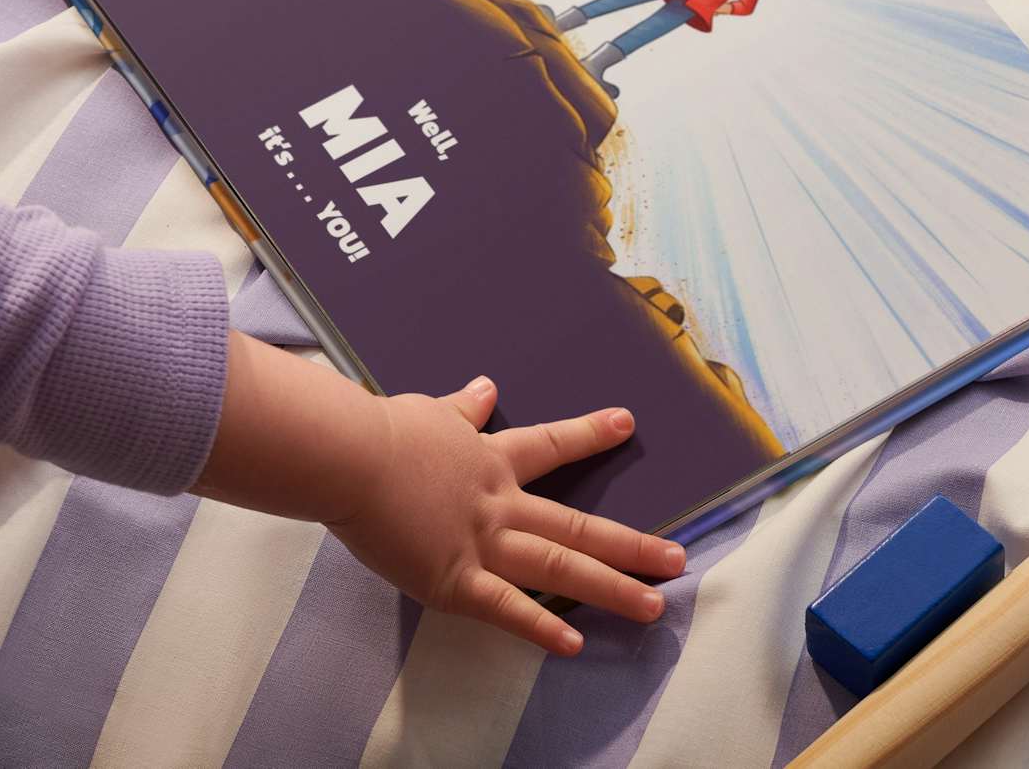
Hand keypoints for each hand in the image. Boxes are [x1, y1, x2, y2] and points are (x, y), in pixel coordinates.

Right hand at [194, 334, 682, 656]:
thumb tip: (488, 386)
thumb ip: (464, 409)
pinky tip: (571, 642)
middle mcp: (499, 503)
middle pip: (575, 526)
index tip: (627, 424)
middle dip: (631, 544)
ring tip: (653, 605)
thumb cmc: (383, 432)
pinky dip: (539, 626)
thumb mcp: (431, 412)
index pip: (550, 445)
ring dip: (609, 586)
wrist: (350, 458)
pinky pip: (505, 608)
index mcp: (490, 459)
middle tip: (678, 559)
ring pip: (558, 568)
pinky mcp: (454, 579)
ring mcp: (482, 543)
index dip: (589, 435)